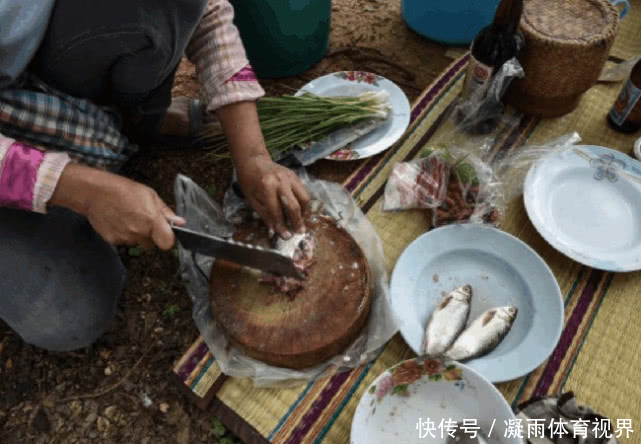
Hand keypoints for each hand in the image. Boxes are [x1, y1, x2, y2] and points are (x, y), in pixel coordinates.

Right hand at [50, 164, 184, 249]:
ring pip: (137, 243)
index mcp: (151, 220)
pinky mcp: (113, 241)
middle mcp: (139, 232)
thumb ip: (165, 212)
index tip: (165, 233)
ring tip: (128, 217)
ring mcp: (125, 238)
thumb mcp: (150, 195)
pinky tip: (119, 221)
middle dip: (150, 235)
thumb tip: (180, 222)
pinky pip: (124, 242)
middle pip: (152, 244)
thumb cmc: (124, 190)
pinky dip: (123, 234)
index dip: (167, 239)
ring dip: (136, 234)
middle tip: (142, 220)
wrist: (95, 192)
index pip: (167, 243)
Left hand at [235, 153, 309, 236]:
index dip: (282, 225)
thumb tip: (274, 231)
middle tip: (299, 232)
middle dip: (297, 221)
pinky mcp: (294, 175)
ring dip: (303, 211)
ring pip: (304, 198)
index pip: (277, 211)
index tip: (286, 235)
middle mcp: (281, 181)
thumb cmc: (249, 180)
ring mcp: (289, 177)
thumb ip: (264, 215)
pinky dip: (302, 202)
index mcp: (267, 187)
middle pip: (294, 206)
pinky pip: (303, 191)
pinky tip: (299, 210)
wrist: (252, 160)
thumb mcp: (252, 199)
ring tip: (300, 220)